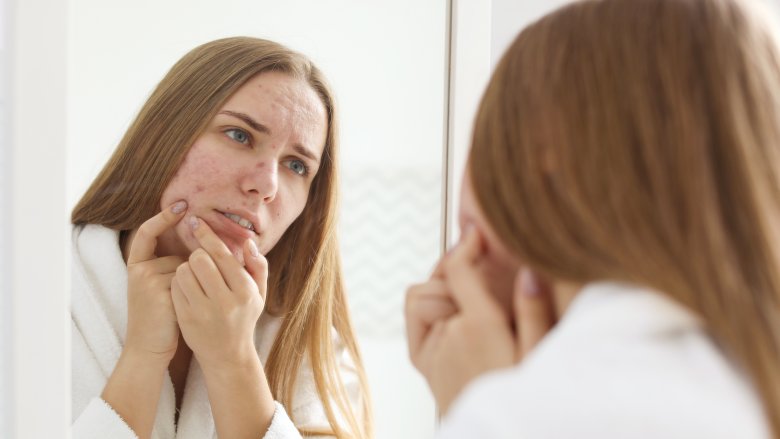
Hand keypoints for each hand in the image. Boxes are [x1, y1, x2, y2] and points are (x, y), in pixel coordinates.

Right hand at [124, 200, 187, 362]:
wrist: (149, 348)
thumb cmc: (160, 315)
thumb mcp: (158, 285)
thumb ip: (168, 265)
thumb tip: (198, 242)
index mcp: (135, 266)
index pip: (147, 233)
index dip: (163, 217)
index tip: (182, 204)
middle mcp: (139, 271)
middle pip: (178, 256)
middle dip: (191, 271)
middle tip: (186, 292)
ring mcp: (149, 283)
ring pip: (187, 269)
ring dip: (195, 284)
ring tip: (182, 305)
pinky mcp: (162, 295)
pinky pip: (191, 282)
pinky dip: (197, 292)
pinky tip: (187, 308)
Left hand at [170, 216, 267, 369]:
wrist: (227, 355)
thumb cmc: (244, 318)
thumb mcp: (259, 294)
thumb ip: (258, 266)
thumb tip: (248, 242)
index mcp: (245, 292)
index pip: (222, 255)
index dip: (206, 235)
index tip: (195, 221)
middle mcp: (225, 302)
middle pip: (199, 259)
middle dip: (196, 253)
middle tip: (200, 258)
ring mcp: (203, 311)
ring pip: (183, 271)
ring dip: (185, 268)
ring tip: (194, 275)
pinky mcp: (186, 318)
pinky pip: (175, 287)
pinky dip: (178, 282)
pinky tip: (187, 288)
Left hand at [405, 227, 555, 414]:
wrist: (496, 438)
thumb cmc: (524, 401)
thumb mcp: (540, 356)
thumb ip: (534, 312)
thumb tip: (528, 271)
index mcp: (479, 327)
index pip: (459, 269)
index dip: (466, 245)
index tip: (477, 236)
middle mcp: (448, 335)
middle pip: (438, 279)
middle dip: (455, 269)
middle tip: (478, 270)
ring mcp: (430, 350)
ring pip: (421, 296)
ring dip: (441, 290)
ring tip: (471, 301)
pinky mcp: (423, 363)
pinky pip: (415, 319)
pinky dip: (428, 309)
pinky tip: (454, 317)